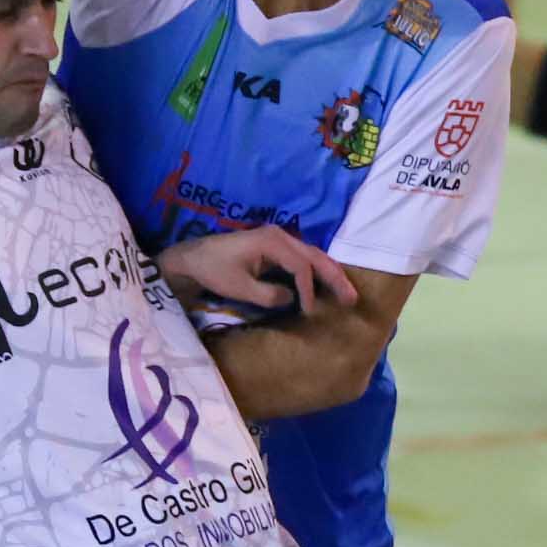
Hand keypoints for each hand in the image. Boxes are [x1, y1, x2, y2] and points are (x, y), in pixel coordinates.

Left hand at [164, 227, 358, 320]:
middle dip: (335, 277)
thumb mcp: (239, 287)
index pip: (301, 265)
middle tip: (352, 299)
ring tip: (347, 294)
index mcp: (271, 241)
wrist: (194, 258)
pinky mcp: (277, 248)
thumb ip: (268, 295)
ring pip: (313, 256)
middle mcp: (280, 236)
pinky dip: (318, 273)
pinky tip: (328, 287)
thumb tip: (292, 300)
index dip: (309, 289)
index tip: (308, 311)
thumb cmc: (214, 270)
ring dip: (330, 275)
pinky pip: (304, 259)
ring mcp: (279, 240)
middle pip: (315, 256)